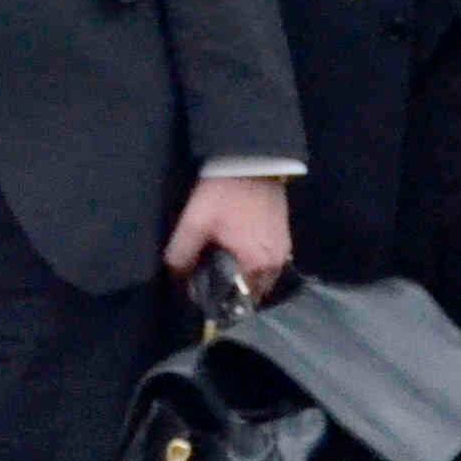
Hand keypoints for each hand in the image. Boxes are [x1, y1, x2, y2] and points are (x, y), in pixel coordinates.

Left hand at [166, 172, 293, 289]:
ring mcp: (283, 249)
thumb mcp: (195, 223)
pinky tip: (237, 251)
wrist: (251, 159)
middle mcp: (275, 263)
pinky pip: (268, 261)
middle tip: (210, 281)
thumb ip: (182, 255)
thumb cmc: (223, 194)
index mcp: (256, 265)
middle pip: (252, 292)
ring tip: (222, 267)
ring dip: (244, 277)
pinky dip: (254, 262)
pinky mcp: (284, 235)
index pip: (239, 301)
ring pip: (262, 277)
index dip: (219, 301)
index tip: (202, 295)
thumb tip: (176, 279)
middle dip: (233, 291)